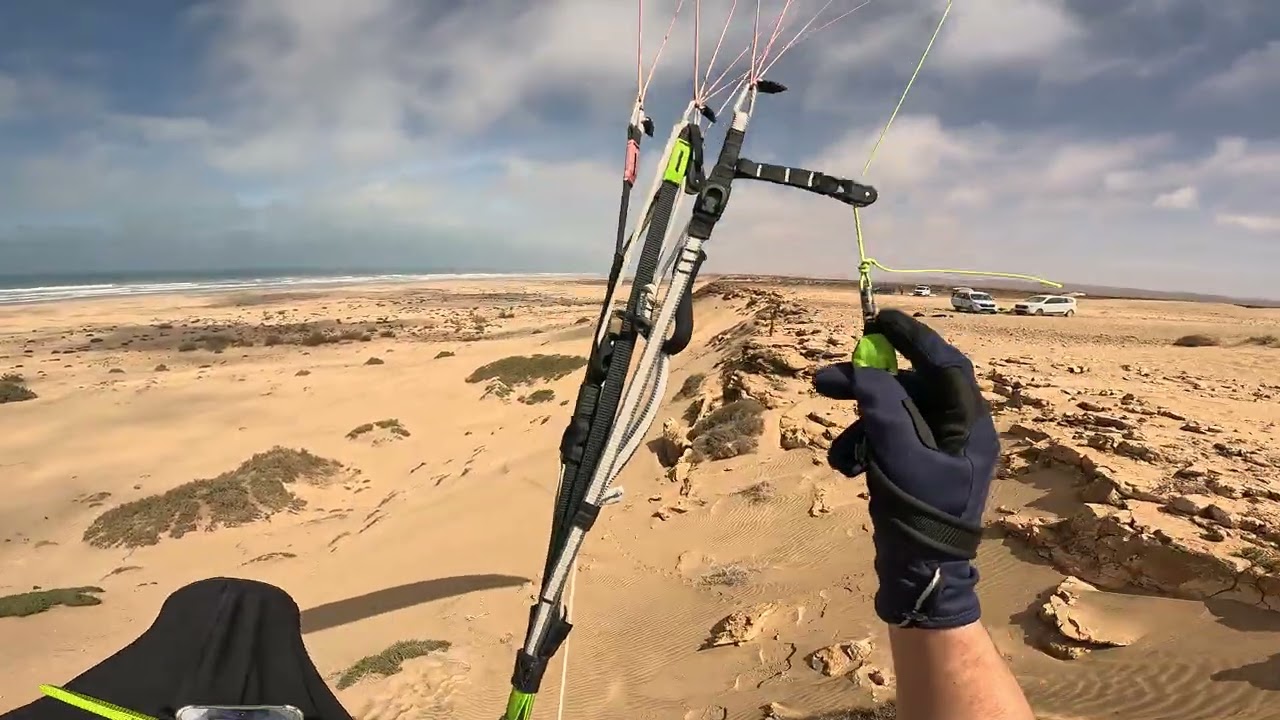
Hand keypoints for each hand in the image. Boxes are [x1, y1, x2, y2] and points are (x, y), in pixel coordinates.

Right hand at [813, 309, 997, 628]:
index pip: (945, 365)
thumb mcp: (900, 459)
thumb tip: (865, 370)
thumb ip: (883, 409)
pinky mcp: (915, 470)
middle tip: (826, 380)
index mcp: (971, 427)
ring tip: (837, 453)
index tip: (877, 321)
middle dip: (867, 386)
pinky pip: (885, 442)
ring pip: (892, 416)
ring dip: (858, 426)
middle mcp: (958, 434)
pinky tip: (845, 469)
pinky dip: (861, 449)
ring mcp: (936, 453)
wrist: (920, 581)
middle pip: (911, 388)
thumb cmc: (920, 521)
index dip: (912, 338)